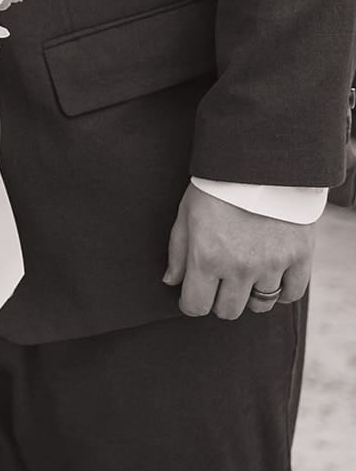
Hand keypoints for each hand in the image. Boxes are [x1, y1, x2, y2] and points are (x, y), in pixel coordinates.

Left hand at [163, 183, 316, 318]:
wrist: (260, 160)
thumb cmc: (217, 185)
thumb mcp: (187, 212)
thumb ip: (178, 251)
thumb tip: (172, 282)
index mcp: (207, 257)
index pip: (196, 306)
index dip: (192, 303)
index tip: (195, 293)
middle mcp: (240, 267)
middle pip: (228, 311)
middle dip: (219, 298)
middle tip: (221, 279)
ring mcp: (272, 264)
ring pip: (259, 305)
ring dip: (250, 294)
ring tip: (247, 271)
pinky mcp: (299, 257)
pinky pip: (291, 294)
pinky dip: (281, 290)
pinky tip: (272, 274)